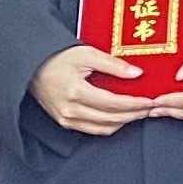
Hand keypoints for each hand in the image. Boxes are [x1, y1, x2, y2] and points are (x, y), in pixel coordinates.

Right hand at [31, 45, 151, 136]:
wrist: (32, 66)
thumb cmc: (57, 58)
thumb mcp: (87, 54)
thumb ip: (113, 65)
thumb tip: (137, 73)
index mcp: (76, 92)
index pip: (113, 104)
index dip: (134, 104)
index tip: (149, 100)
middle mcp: (71, 110)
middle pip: (111, 119)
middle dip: (134, 114)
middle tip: (149, 107)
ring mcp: (67, 119)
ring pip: (104, 128)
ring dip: (124, 122)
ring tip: (138, 112)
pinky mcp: (65, 123)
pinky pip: (93, 130)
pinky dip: (110, 125)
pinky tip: (120, 117)